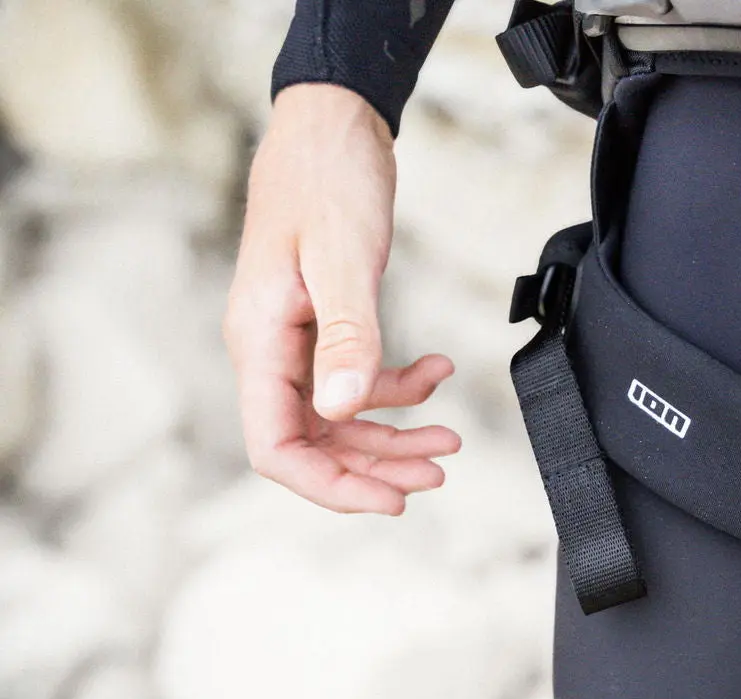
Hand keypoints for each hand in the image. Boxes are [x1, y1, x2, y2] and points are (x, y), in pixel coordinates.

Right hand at [224, 83, 459, 514]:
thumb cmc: (327, 178)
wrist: (333, 126)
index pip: (276, 445)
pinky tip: (437, 373)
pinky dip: (399, 386)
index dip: (330, 485)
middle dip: (376, 466)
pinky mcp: (324, 325)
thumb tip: (342, 410)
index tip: (390, 499)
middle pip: (315, 442)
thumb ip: (346, 336)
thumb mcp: (342, 259)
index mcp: (260, 341)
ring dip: (394, 434)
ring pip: (341, 417)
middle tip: (436, 475)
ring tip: (449, 439)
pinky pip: (357, 377)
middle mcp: (271, 350)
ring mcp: (297, 340)